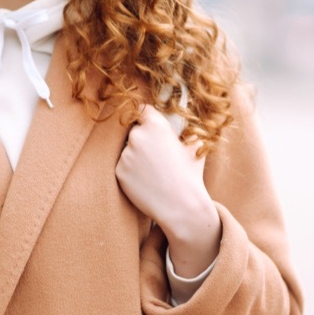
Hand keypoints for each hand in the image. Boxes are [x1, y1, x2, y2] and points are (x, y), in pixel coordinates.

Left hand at [115, 105, 220, 276]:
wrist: (181, 205)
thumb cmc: (191, 175)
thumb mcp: (195, 146)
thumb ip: (184, 132)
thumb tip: (182, 126)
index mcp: (156, 125)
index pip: (142, 109)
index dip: (145, 116)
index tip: (146, 121)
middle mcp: (137, 136)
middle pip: (134, 131)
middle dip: (142, 139)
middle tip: (155, 155)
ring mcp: (125, 154)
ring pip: (128, 150)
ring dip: (136, 156)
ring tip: (154, 172)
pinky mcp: (119, 171)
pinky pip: (123, 166)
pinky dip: (131, 171)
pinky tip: (147, 181)